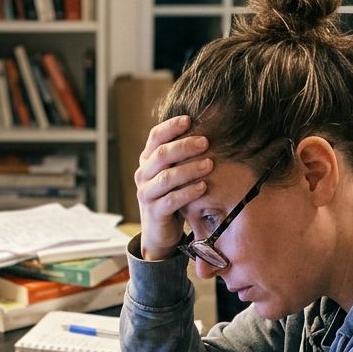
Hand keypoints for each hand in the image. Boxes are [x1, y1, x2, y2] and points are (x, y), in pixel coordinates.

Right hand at [134, 116, 212, 260]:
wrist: (159, 232)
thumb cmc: (171, 196)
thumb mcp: (173, 173)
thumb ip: (180, 156)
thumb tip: (207, 129)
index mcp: (147, 161)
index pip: (155, 137)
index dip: (170, 126)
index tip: (189, 119)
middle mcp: (143, 175)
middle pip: (161, 155)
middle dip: (184, 146)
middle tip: (206, 142)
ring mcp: (146, 194)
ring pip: (167, 178)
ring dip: (189, 169)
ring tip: (210, 164)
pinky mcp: (154, 212)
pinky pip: (171, 200)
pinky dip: (189, 192)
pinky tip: (204, 187)